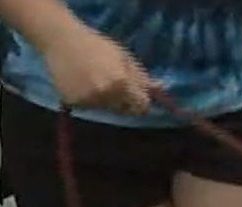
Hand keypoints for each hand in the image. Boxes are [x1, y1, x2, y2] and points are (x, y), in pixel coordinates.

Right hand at [41, 22, 155, 114]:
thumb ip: (141, 77)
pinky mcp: (74, 103)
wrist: (61, 41)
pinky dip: (89, 99)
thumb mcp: (124, 58)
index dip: (142, 101)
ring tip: (96, 80)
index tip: (138, 94)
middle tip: (115, 84)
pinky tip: (83, 83)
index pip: (142, 106)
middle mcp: (106, 96)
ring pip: (107, 109)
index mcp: (122, 84)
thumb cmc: (97, 46)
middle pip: (125, 111)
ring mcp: (89, 101)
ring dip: (107, 100)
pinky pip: (90, 107)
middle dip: (125, 101)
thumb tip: (161, 88)